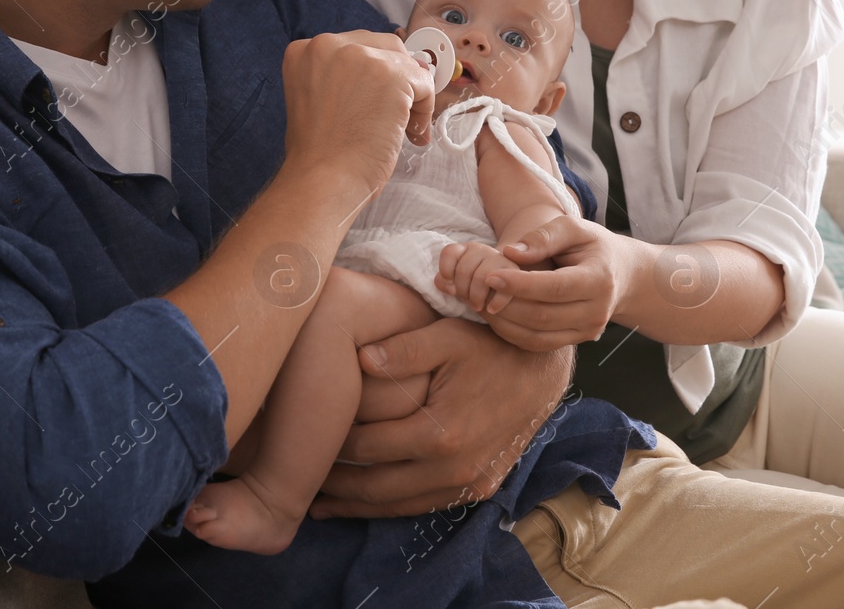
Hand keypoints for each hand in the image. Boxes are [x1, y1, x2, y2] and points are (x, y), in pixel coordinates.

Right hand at [281, 31, 435, 197]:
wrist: (323, 180)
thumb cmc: (320, 154)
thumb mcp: (317, 99)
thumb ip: (345, 79)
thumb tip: (397, 73)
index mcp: (305, 51)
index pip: (356, 46)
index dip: (374, 74)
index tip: (377, 100)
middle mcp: (328, 45)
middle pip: (384, 47)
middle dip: (397, 79)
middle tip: (397, 114)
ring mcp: (360, 57)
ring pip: (407, 65)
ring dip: (412, 96)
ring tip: (404, 128)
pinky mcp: (391, 74)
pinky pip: (424, 84)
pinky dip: (424, 109)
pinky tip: (410, 132)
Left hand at [311, 318, 572, 517]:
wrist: (544, 371)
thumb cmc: (492, 346)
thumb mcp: (448, 336)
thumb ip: (403, 348)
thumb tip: (358, 360)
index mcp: (441, 432)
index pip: (367, 446)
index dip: (332, 443)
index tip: (303, 437)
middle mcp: (454, 468)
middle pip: (376, 486)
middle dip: (335, 484)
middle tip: (299, 477)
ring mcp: (468, 484)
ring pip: (398, 506)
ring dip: (358, 505)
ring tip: (320, 500)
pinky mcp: (478, 489)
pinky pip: (424, 506)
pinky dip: (391, 507)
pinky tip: (365, 502)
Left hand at [436, 241, 524, 314]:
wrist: (507, 288)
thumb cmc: (476, 287)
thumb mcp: (458, 283)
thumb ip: (445, 282)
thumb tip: (448, 286)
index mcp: (466, 250)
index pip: (449, 252)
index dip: (446, 271)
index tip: (451, 288)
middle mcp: (483, 250)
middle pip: (463, 270)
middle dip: (462, 290)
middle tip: (467, 301)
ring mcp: (499, 259)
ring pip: (481, 278)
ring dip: (476, 297)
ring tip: (477, 306)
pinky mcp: (515, 272)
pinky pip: (502, 288)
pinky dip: (495, 302)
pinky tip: (491, 309)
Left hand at [478, 217, 643, 350]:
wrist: (620, 275)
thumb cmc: (592, 246)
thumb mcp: (574, 228)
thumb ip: (544, 236)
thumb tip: (510, 253)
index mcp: (599, 280)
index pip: (554, 287)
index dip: (519, 284)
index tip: (490, 275)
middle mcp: (596, 311)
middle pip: (542, 315)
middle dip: (506, 304)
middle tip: (479, 289)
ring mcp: (587, 331)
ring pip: (536, 335)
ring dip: (504, 321)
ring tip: (482, 301)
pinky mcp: (575, 341)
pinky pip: (537, 344)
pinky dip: (511, 332)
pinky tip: (496, 315)